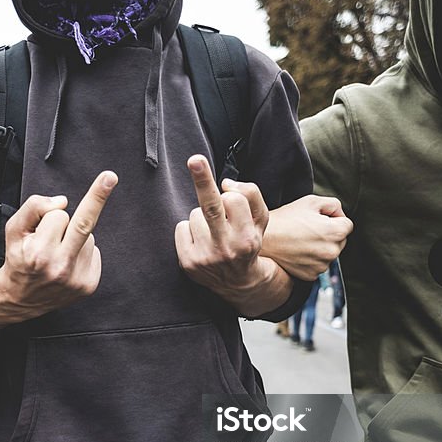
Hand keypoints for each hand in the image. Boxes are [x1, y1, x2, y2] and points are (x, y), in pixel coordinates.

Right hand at [0, 170, 115, 314]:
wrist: (20, 299)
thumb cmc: (18, 258)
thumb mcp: (13, 229)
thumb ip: (33, 208)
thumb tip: (62, 202)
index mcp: (39, 253)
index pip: (57, 216)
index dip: (48, 217)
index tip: (63, 200)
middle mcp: (60, 268)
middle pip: (84, 224)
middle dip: (97, 197)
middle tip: (110, 176)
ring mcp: (77, 279)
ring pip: (88, 237)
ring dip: (74, 239)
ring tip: (56, 254)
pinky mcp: (89, 285)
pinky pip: (94, 252)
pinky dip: (82, 252)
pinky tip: (67, 263)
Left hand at [176, 155, 274, 297]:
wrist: (237, 282)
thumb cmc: (247, 242)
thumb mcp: (261, 220)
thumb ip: (251, 195)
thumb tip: (224, 183)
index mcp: (247, 239)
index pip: (234, 200)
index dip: (231, 196)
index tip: (228, 192)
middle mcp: (226, 249)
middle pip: (211, 207)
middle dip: (203, 180)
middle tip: (195, 159)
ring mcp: (204, 257)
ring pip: (194, 215)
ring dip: (202, 218)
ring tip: (213, 233)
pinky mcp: (187, 262)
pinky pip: (181, 227)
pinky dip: (188, 230)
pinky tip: (201, 242)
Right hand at [261, 195, 352, 280]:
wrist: (264, 241)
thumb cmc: (285, 219)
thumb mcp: (311, 201)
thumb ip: (334, 204)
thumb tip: (339, 215)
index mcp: (336, 232)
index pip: (347, 224)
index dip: (333, 219)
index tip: (317, 219)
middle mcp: (332, 252)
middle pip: (339, 241)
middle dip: (328, 234)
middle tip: (307, 229)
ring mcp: (321, 266)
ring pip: (328, 253)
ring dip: (320, 247)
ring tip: (300, 240)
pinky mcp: (311, 275)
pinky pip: (317, 265)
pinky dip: (310, 259)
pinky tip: (297, 251)